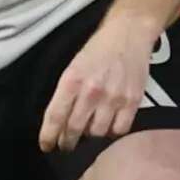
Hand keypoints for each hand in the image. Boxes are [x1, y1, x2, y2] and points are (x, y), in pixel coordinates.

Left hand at [41, 11, 162, 149]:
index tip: (46, 145)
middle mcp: (92, 91)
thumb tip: (60, 120)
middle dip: (68, 141)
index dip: (48, 136)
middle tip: (66, 144)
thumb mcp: (74, 66)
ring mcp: (114, 97)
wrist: (129, 33)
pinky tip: (109, 125)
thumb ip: (66, 93)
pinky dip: (112, 132)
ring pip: (97, 133)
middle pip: (74, 129)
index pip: (55, 116)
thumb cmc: (99, 49)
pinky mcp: (132, 101)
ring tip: (89, 130)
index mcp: (72, 80)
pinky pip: (119, 129)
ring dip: (90, 136)